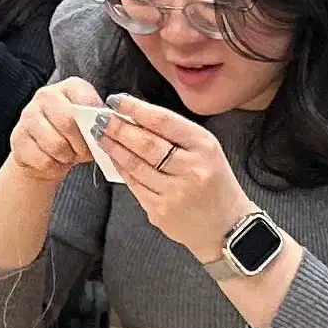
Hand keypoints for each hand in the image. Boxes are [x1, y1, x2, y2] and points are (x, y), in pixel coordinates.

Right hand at [8, 77, 106, 186]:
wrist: (44, 152)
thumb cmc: (73, 136)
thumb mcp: (88, 124)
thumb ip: (98, 122)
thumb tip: (105, 129)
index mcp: (68, 87)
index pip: (85, 99)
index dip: (95, 122)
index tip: (97, 133)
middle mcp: (46, 96)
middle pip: (68, 122)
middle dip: (81, 144)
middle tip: (83, 152)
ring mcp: (28, 116)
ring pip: (55, 144)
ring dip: (67, 157)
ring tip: (68, 156)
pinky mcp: (18, 138)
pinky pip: (43, 159)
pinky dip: (54, 166)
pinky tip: (54, 161)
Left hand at [95, 94, 255, 256]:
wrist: (227, 226)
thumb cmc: (215, 183)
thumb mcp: (206, 151)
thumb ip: (176, 135)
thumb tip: (136, 117)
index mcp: (204, 147)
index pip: (164, 122)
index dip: (136, 109)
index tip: (117, 101)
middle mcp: (191, 169)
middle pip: (146, 144)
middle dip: (118, 128)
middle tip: (101, 118)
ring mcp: (175, 193)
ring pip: (136, 165)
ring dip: (114, 148)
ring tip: (101, 136)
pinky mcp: (161, 211)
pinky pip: (135, 185)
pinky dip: (121, 169)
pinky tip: (114, 159)